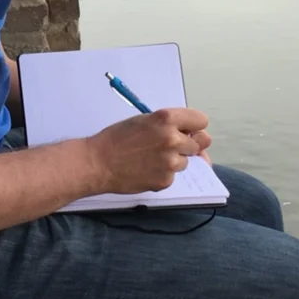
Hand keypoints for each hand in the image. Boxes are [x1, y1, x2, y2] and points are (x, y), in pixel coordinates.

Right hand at [87, 107, 210, 194]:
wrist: (98, 163)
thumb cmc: (116, 139)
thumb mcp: (143, 121)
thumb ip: (168, 125)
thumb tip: (191, 136)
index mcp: (167, 119)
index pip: (201, 121)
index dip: (194, 126)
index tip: (188, 131)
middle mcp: (172, 139)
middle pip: (200, 142)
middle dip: (188, 144)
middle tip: (170, 147)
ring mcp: (170, 162)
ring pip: (186, 161)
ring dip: (174, 161)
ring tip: (150, 159)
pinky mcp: (165, 180)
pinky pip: (172, 176)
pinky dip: (162, 174)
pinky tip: (145, 170)